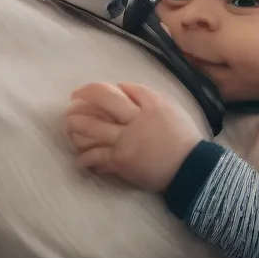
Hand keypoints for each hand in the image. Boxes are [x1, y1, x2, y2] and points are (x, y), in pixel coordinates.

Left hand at [64, 81, 201, 191]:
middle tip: (73, 98)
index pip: (122, 89)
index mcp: (150, 103)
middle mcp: (135, 118)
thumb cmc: (182, 136)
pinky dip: (86, 156)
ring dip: (77, 124)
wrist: (190, 169)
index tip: (95, 91)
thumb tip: (123, 88)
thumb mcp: (170, 107)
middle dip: (85, 96)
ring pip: (94, 128)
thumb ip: (147, 96)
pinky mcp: (121, 161)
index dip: (105, 88)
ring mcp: (126, 141)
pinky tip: (79, 157)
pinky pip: (97, 156)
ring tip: (68, 123)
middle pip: (105, 101)